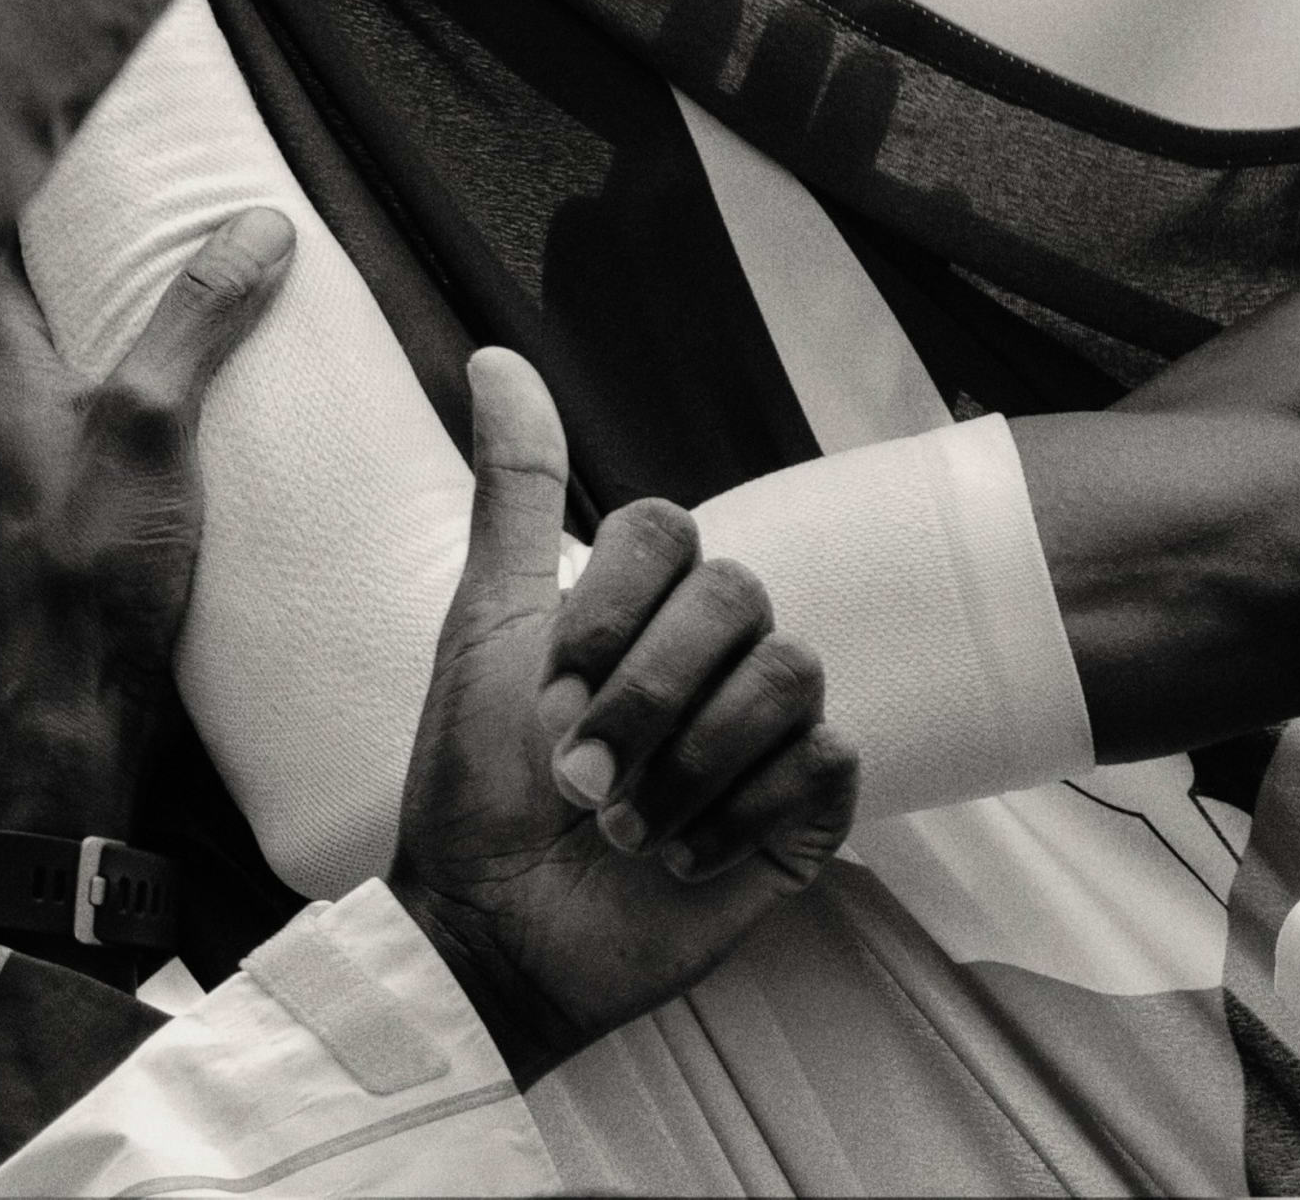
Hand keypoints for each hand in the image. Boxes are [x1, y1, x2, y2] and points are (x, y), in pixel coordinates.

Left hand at [0, 210, 293, 835]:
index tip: (120, 154)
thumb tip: (256, 227)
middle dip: (95, 247)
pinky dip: (139, 371)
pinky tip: (202, 381)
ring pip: (67, 350)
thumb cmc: (87, 566)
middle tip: (176, 205)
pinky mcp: (68, 492)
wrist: (71, 700)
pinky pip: (95, 402)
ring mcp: (30, 451)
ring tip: (205, 279)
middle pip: (35, 295)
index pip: (5, 249)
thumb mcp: (150, 423)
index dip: (54, 193)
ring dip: (121, 313)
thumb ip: (196, 320)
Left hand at [389, 352, 854, 1085]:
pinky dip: (738, 814)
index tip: (550, 693)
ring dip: (686, 768)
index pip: (677, 532)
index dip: (613, 614)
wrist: (498, 941)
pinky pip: (826, 758)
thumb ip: (512, 492)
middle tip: (582, 777)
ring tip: (627, 828)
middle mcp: (716, 653)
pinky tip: (684, 854)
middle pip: (741, 600)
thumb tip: (492, 357)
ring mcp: (770, 727)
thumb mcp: (484, 633)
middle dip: (648, 701)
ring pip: (791, 676)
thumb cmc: (473, 794)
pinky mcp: (811, 804)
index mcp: (645, 604)